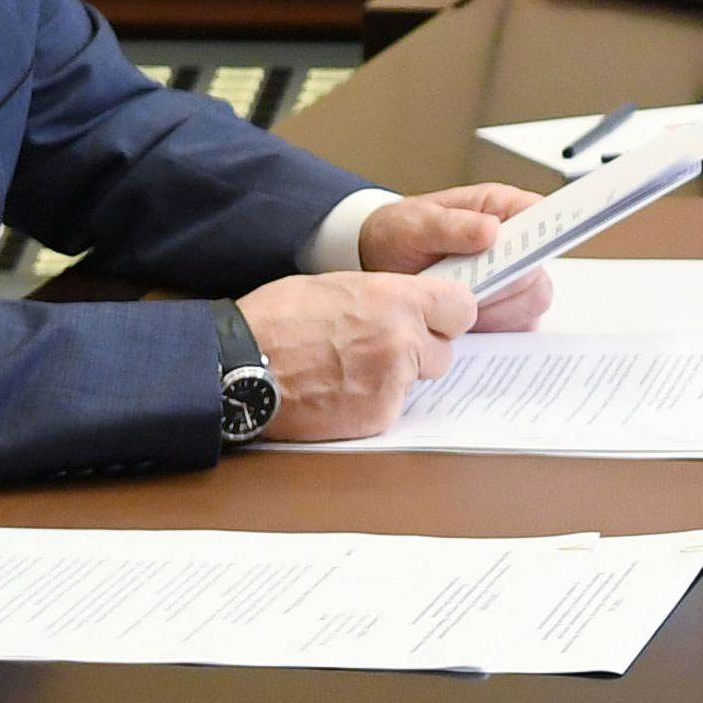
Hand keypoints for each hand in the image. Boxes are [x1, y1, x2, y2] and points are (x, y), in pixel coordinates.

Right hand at [234, 270, 478, 441]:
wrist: (240, 365)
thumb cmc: (278, 319)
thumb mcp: (337, 286)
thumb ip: (384, 298)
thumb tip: (408, 308)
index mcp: (397, 299)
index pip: (462, 308)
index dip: (446, 317)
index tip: (433, 321)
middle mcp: (404, 340)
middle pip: (444, 351)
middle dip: (420, 352)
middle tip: (378, 350)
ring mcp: (393, 382)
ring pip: (418, 382)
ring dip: (396, 378)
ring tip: (349, 370)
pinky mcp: (377, 417)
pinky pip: (391, 409)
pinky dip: (371, 404)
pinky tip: (338, 393)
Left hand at [353, 182, 557, 332]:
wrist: (376, 262)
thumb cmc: (399, 232)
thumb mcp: (413, 223)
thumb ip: (451, 225)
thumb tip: (490, 230)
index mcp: (502, 209)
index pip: (544, 217)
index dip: (550, 233)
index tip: (532, 251)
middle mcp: (515, 245)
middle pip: (538, 274)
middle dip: (503, 287)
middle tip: (464, 286)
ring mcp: (511, 281)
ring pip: (531, 306)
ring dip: (494, 313)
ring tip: (455, 303)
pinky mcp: (503, 311)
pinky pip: (516, 329)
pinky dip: (491, 331)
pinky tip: (460, 322)